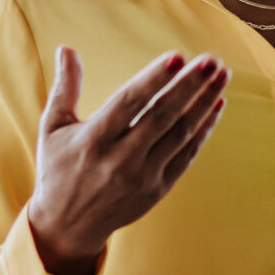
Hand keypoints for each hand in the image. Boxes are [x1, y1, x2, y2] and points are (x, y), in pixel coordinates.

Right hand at [26, 47, 229, 274]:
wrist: (67, 226)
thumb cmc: (59, 170)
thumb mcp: (52, 129)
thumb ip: (65, 88)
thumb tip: (67, 48)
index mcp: (93, 140)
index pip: (130, 103)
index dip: (155, 79)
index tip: (178, 56)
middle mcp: (120, 159)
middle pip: (163, 116)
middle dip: (190, 85)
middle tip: (211, 60)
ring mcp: (143, 176)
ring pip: (181, 133)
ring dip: (204, 102)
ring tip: (221, 75)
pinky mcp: (158, 189)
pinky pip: (187, 154)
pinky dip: (204, 129)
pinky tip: (216, 105)